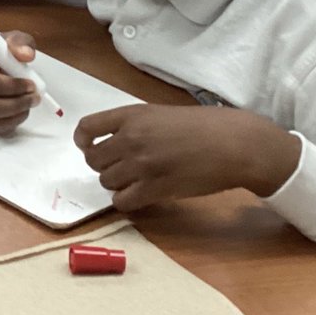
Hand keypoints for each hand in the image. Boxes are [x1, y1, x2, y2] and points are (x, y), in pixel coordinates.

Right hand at [0, 28, 39, 134]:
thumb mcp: (10, 38)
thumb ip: (20, 42)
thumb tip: (26, 55)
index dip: (14, 88)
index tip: (32, 84)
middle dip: (17, 105)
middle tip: (35, 98)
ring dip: (16, 115)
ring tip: (29, 103)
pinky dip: (11, 122)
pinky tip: (20, 111)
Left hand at [74, 104, 301, 210]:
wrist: (232, 144)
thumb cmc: (202, 126)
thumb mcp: (161, 113)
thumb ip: (134, 125)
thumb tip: (113, 140)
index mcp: (131, 115)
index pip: (87, 128)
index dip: (84, 141)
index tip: (89, 146)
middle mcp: (131, 139)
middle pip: (94, 160)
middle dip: (103, 165)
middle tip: (119, 166)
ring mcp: (142, 165)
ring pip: (106, 181)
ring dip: (116, 183)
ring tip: (133, 180)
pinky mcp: (155, 189)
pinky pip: (123, 201)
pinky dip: (126, 200)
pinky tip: (139, 195)